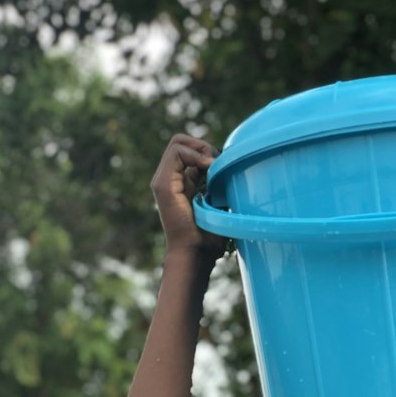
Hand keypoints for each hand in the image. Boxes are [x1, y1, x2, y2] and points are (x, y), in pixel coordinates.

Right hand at [150, 134, 227, 258]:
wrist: (195, 254)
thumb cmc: (209, 238)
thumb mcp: (218, 206)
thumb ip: (218, 187)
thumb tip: (232, 170)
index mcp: (180, 183)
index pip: (189, 150)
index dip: (206, 151)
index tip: (222, 167)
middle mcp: (168, 179)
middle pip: (182, 142)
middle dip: (203, 146)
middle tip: (219, 163)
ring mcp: (163, 181)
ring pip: (178, 142)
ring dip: (200, 149)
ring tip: (214, 166)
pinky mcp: (163, 184)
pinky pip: (176, 152)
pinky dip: (195, 155)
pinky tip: (209, 169)